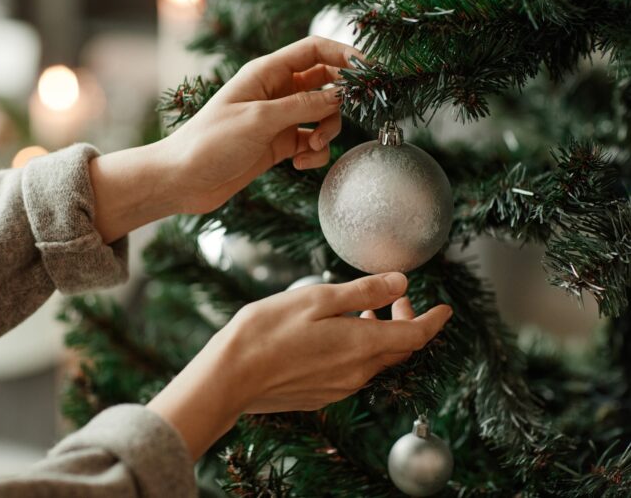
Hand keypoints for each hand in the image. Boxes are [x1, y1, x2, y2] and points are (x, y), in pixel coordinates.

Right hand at [147, 273, 451, 459]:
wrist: (231, 377)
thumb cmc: (268, 331)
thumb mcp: (318, 299)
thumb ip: (363, 291)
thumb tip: (401, 281)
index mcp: (363, 346)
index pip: (415, 335)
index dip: (434, 320)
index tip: (445, 308)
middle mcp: (358, 372)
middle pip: (398, 349)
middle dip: (405, 321)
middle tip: (397, 297)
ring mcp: (339, 387)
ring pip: (374, 360)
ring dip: (379, 334)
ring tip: (364, 310)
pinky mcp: (321, 395)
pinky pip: (353, 371)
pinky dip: (358, 349)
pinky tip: (336, 333)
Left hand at [163, 36, 361, 214]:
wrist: (183, 180)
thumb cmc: (211, 142)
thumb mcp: (260, 119)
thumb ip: (304, 105)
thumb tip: (341, 94)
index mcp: (266, 73)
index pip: (314, 50)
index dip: (345, 54)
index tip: (371, 70)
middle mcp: (274, 91)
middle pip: (325, 82)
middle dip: (339, 100)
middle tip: (346, 116)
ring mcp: (277, 118)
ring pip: (322, 114)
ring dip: (326, 130)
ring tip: (310, 147)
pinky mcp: (277, 144)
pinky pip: (310, 141)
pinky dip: (313, 152)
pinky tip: (300, 163)